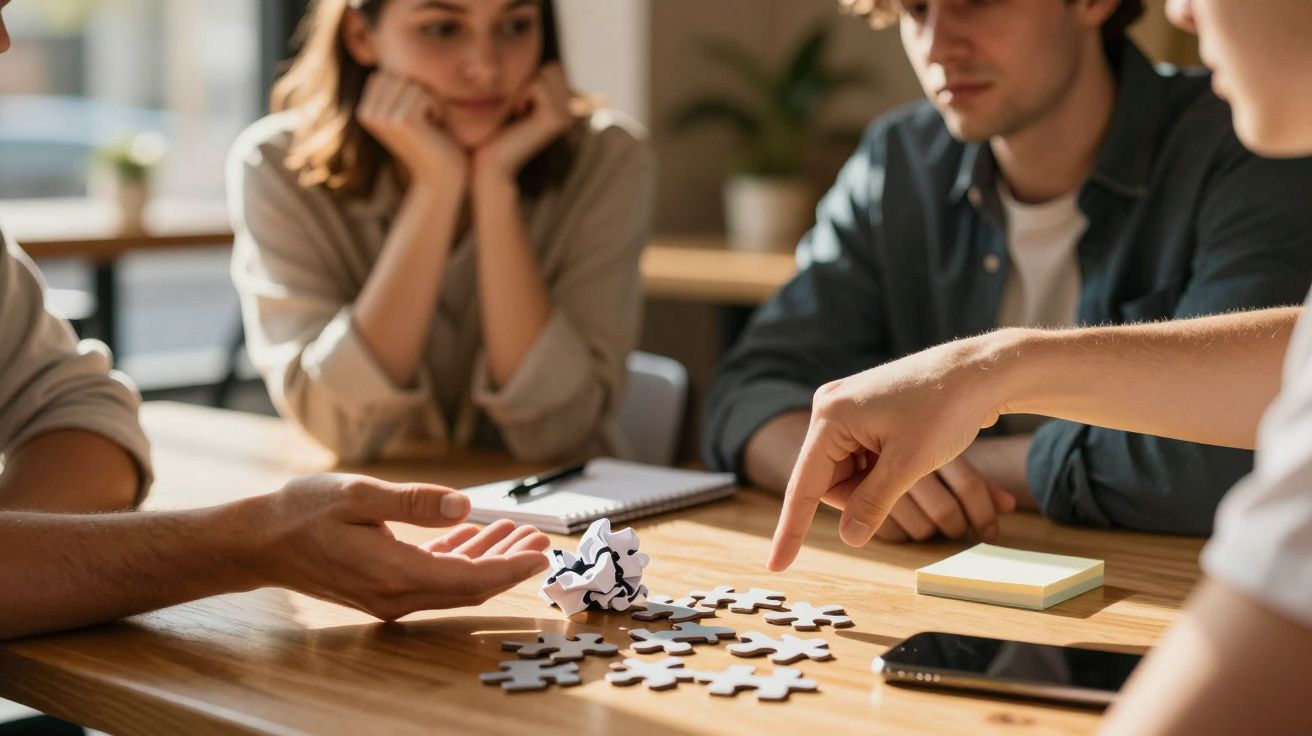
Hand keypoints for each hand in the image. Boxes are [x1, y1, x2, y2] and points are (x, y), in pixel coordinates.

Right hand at [253, 473, 549, 619]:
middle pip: (468, 585)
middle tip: (539, 538)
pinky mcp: (382, 589)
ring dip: (487, 559)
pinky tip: (472, 534)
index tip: (542, 555)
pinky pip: (432, 579)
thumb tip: (465, 506)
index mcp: (395, 572)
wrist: (259, 541)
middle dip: (508, 563)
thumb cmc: (303, 512)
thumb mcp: (359, 494)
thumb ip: (413, 502)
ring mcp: (389, 596)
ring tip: (516, 532)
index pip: (470, 578)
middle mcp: (396, 594)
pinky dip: (458, 557)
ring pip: (453, 583)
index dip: (510, 568)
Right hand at [357, 71, 466, 190]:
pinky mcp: (401, 121)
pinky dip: (436, 107)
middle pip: (399, 75)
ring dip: (430, 101)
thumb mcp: (408, 110)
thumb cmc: (431, 141)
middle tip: (427, 119)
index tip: (417, 114)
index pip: (388, 73)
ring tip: (431, 124)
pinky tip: (435, 127)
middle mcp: (367, 113)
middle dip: (420, 92)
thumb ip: (396, 88)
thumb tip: (389, 50)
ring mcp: (382, 117)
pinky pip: (424, 94)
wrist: (440, 179)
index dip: (409, 87)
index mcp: (364, 110)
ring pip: (412, 83)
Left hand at [472, 63, 572, 183]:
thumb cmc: (493, 131)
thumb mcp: (514, 100)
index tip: (518, 104)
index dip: (531, 78)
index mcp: (565, 107)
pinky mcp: (556, 120)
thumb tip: (533, 55)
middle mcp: (571, 112)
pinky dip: (522, 93)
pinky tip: (517, 113)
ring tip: (516, 110)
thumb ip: (529, 82)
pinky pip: (538, 84)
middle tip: (517, 106)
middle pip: (554, 68)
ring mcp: (567, 116)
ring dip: (525, 86)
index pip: (554, 69)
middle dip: (530, 79)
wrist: (489, 163)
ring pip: (547, 73)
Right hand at [768, 334, 1007, 570]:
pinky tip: (912, 453)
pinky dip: (885, 469)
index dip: (791, 529)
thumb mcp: (908, 464)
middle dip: (862, 494)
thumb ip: (872, 504)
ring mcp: (849, 409)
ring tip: (914, 459)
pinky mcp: (867, 413)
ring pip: (849, 473)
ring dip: (879, 481)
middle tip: (903, 479)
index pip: (803, 486)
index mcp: (831, 416)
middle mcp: (831, 409)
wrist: (979, 370)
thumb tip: (850, 538)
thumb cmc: (945, 407)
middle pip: (830, 480)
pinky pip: (863, 457)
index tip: (776, 565)